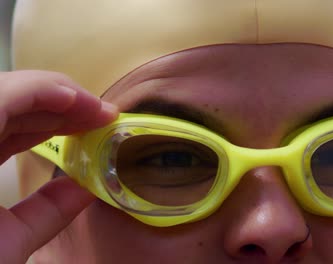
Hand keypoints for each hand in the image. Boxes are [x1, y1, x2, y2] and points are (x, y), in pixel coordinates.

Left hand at [0, 70, 117, 262]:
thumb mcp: (1, 250)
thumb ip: (49, 213)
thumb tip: (88, 189)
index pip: (7, 93)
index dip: (60, 92)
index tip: (100, 112)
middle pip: (7, 92)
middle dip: (60, 100)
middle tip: (100, 118)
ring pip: (2, 105)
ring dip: (47, 111)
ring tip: (85, 125)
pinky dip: (26, 126)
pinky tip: (53, 134)